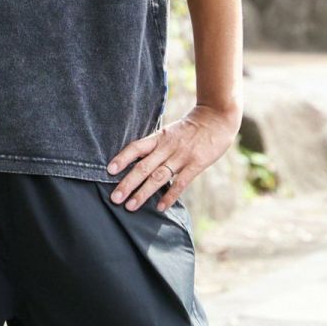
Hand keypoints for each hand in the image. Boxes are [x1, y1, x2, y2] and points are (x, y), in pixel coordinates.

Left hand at [106, 103, 241, 212]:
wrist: (217, 117)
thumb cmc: (190, 128)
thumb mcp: (169, 132)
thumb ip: (155, 146)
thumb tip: (135, 162)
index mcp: (159, 137)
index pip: (136, 147)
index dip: (122, 158)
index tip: (109, 171)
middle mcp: (167, 147)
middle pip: (143, 167)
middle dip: (127, 183)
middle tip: (115, 198)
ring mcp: (182, 156)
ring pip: (159, 177)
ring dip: (144, 193)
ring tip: (131, 206)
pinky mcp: (197, 164)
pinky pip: (181, 183)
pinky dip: (170, 196)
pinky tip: (160, 207)